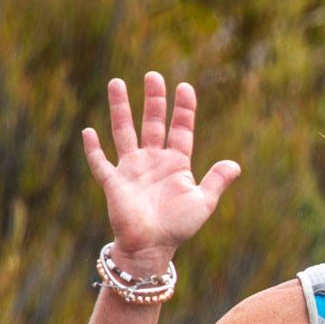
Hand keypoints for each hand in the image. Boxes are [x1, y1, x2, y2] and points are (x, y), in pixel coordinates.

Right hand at [81, 73, 240, 269]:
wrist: (152, 248)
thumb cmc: (178, 227)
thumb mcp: (203, 203)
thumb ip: (217, 182)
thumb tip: (235, 165)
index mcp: (176, 164)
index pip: (180, 129)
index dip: (183, 109)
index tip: (185, 87)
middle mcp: (152, 161)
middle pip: (152, 123)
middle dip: (153, 100)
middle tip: (153, 76)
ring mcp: (131, 169)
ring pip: (124, 131)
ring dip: (120, 108)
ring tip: (116, 82)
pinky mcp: (113, 182)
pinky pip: (100, 162)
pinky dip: (93, 149)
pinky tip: (89, 131)